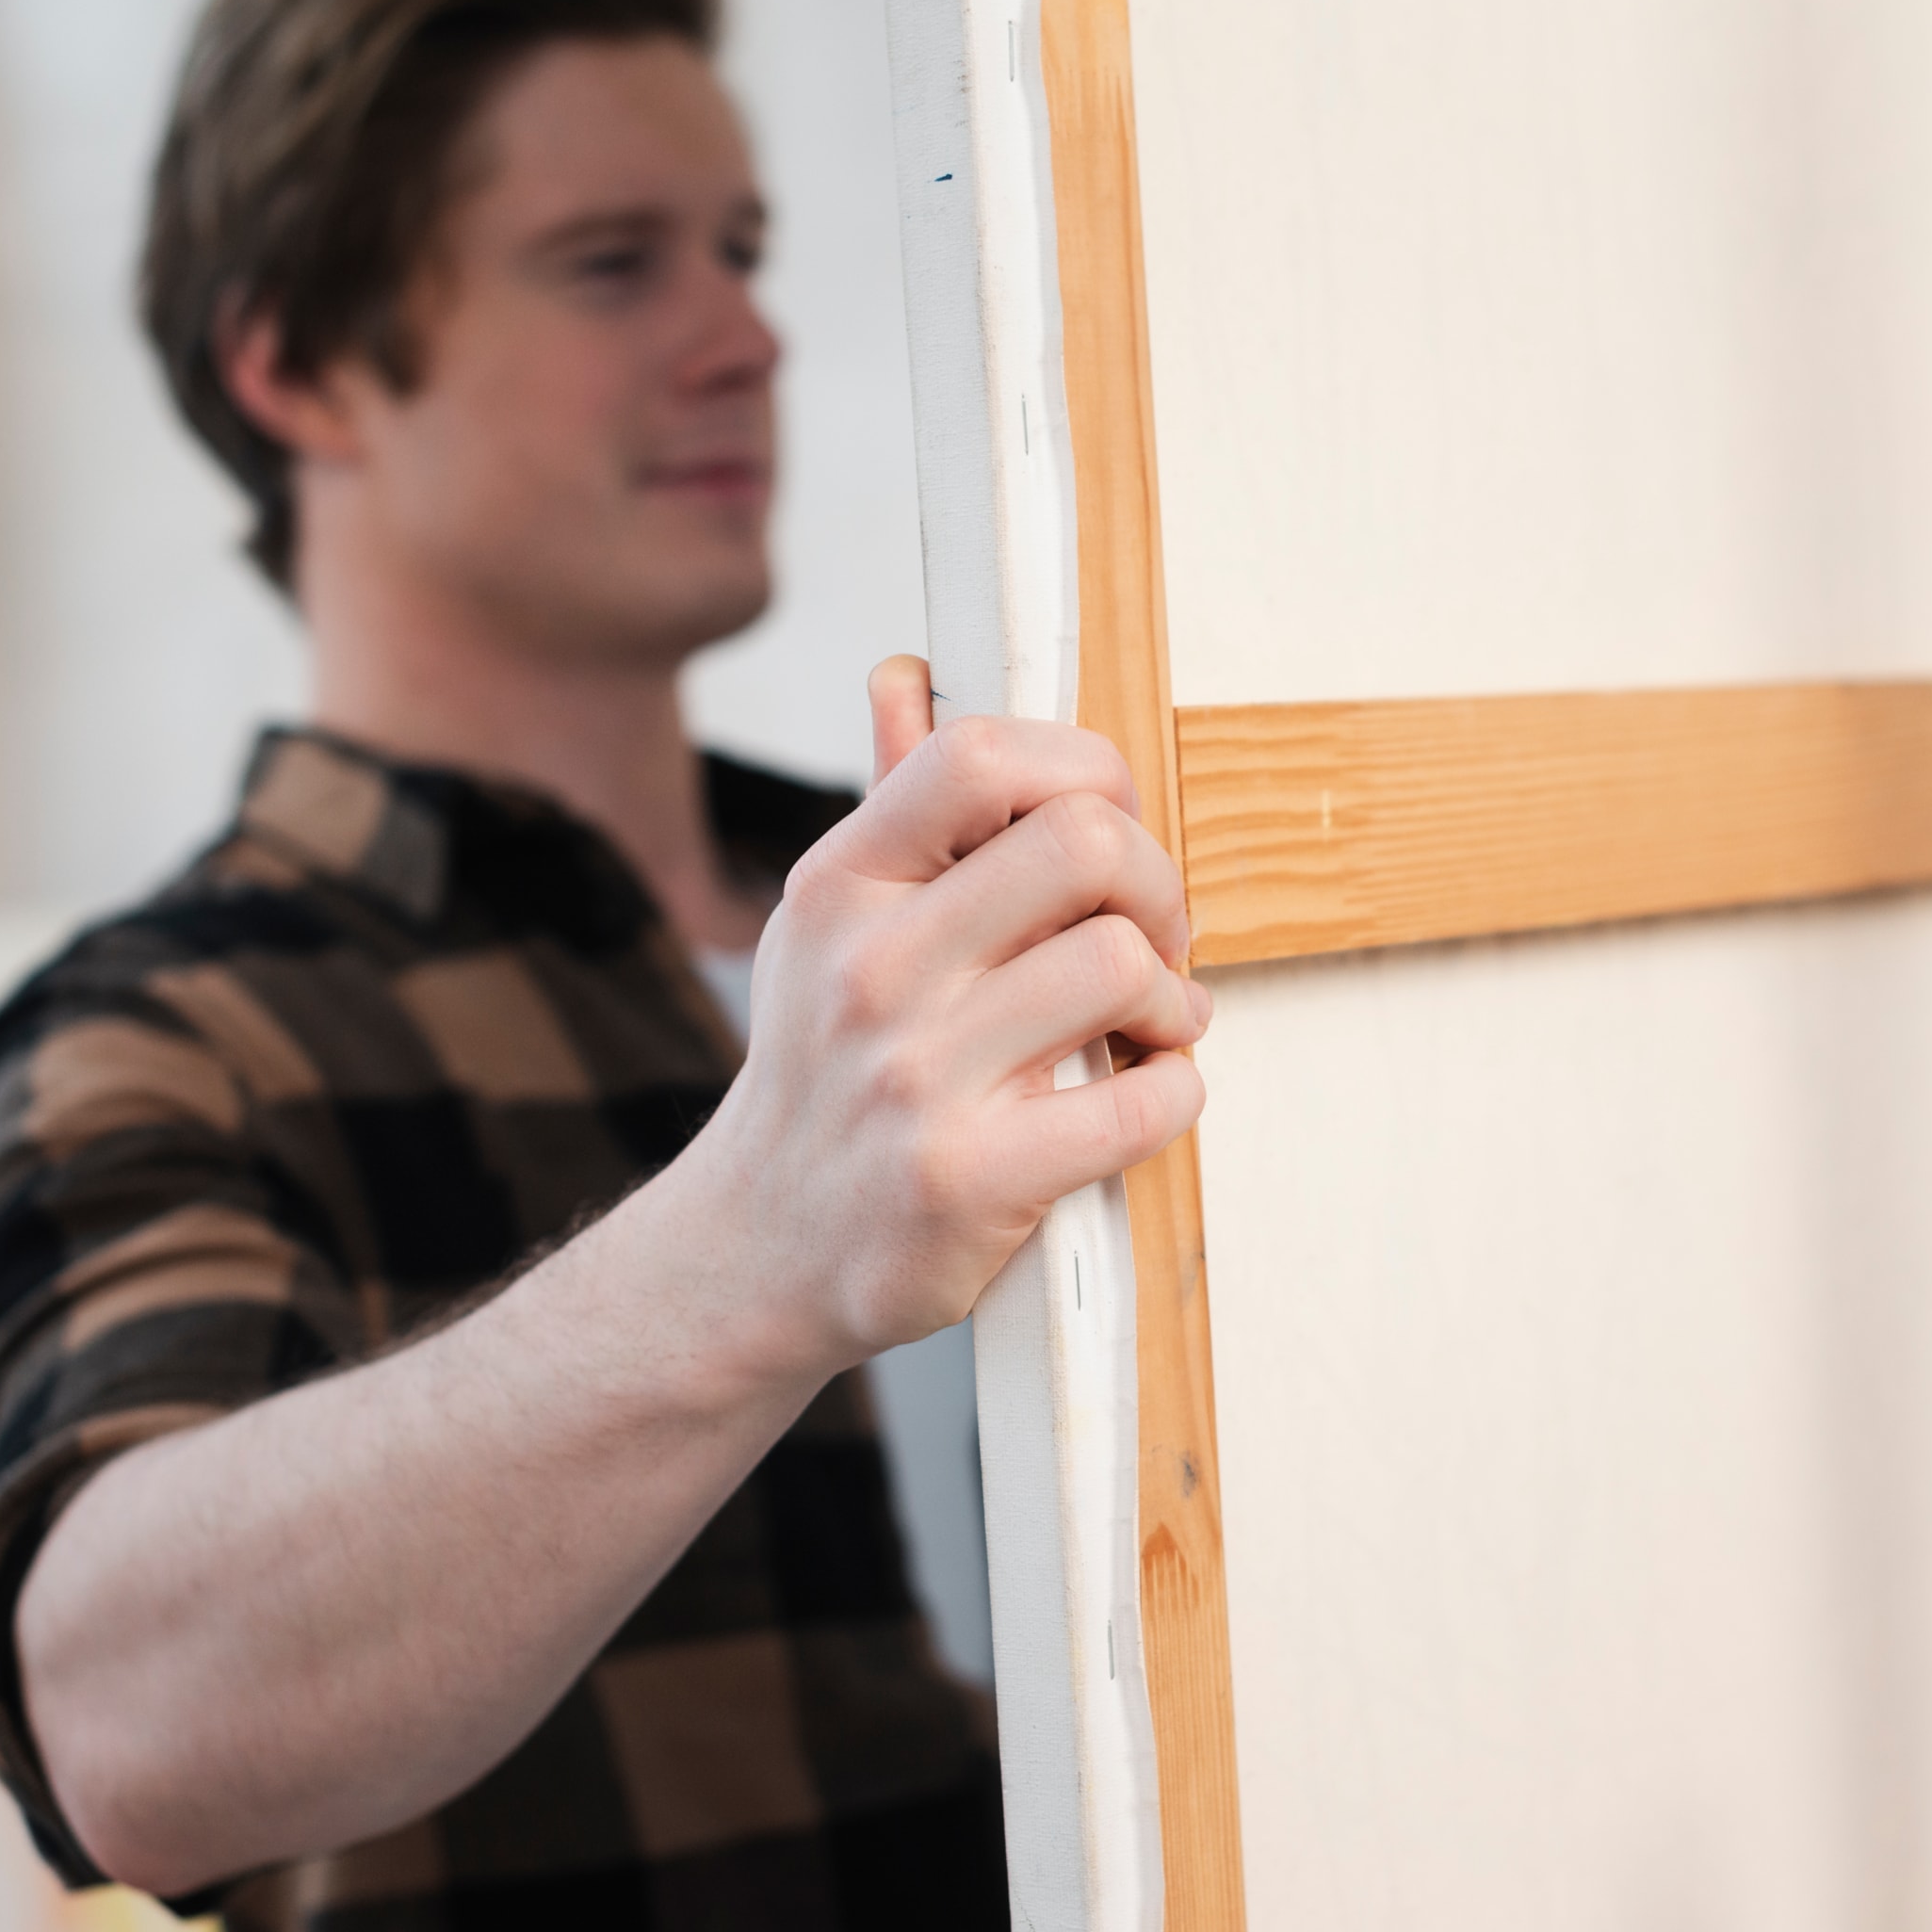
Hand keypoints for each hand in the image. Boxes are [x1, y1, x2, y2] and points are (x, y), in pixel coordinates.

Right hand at [686, 655, 1210, 1363]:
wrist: (756, 1253)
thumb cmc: (823, 1078)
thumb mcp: (826, 933)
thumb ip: (891, 812)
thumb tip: (906, 678)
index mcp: (842, 887)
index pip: (979, 754)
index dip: (1084, 770)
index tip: (1108, 828)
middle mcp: (869, 971)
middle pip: (1083, 843)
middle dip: (1156, 884)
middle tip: (1152, 936)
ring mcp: (914, 1078)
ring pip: (1122, 966)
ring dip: (1174, 999)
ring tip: (1154, 1025)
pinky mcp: (967, 1179)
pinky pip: (1141, 1101)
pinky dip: (1175, 1090)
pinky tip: (1144, 1092)